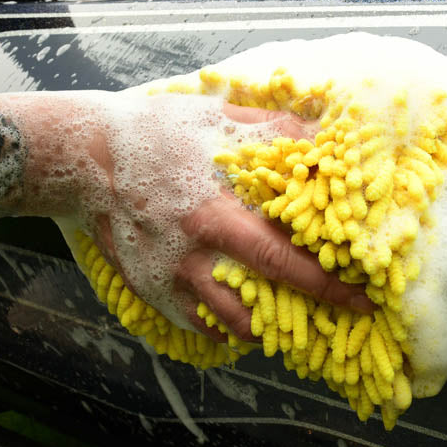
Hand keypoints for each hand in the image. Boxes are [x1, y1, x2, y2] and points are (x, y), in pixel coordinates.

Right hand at [14, 93, 371, 343]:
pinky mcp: (148, 288)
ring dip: (267, 328)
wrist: (84, 157)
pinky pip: (195, 323)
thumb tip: (325, 137)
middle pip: (263, 298)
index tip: (363, 293)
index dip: (327, 282)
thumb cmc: (156, 132)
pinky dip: (224, 327)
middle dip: (313, 310)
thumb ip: (274, 131)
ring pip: (228, 324)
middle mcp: (193, 254)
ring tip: (294, 321)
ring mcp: (168, 277)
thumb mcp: (219, 119)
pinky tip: (242, 319)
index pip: (284, 260)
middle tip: (350, 316)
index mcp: (216, 214)